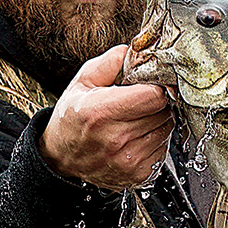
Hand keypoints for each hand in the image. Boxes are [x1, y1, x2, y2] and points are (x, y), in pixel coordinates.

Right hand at [39, 46, 173, 190]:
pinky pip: (163, 149)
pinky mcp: (139, 175)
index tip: (149, 85)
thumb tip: (135, 52)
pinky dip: (155, 141)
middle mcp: (115, 139)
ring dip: (157, 122)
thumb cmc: (72, 118)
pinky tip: (136, 138)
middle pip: (163, 112)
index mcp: (100, 112)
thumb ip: (111, 62)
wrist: (61, 158)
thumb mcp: (82, 82)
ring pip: (166, 130)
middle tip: (138, 103)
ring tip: (134, 120)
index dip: (155, 86)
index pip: (154, 95)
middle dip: (156, 103)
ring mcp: (128, 160)